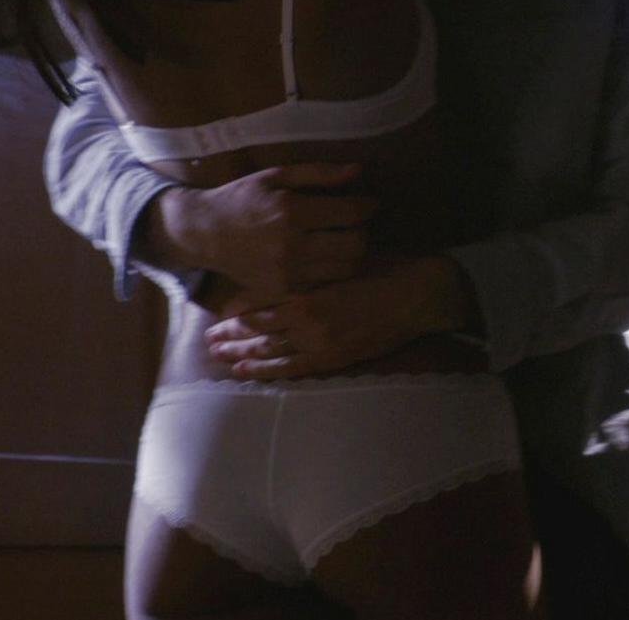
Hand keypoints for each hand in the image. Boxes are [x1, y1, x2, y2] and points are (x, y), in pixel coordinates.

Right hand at [150, 164, 377, 294]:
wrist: (204, 233)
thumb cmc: (242, 198)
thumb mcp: (276, 176)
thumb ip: (319, 173)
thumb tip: (359, 170)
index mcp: (291, 211)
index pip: (350, 213)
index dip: (368, 207)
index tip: (370, 203)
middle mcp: (291, 245)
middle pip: (355, 245)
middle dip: (363, 232)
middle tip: (356, 224)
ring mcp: (287, 272)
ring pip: (345, 269)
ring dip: (352, 254)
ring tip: (344, 240)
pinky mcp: (283, 290)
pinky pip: (324, 283)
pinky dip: (332, 271)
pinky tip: (325, 257)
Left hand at [204, 257, 470, 378]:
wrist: (420, 295)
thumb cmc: (385, 268)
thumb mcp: (341, 257)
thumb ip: (311, 265)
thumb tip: (284, 265)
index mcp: (307, 290)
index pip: (258, 302)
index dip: (236, 310)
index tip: (218, 312)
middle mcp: (306, 320)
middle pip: (257, 330)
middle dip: (230, 335)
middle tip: (208, 340)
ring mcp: (318, 343)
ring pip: (269, 352)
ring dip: (241, 355)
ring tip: (218, 356)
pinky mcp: (333, 358)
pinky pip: (291, 369)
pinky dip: (266, 371)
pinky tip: (246, 372)